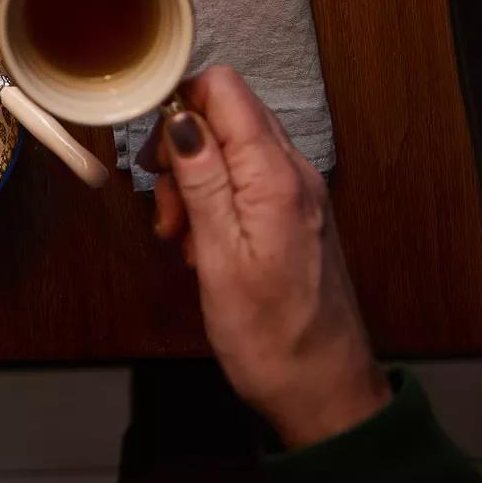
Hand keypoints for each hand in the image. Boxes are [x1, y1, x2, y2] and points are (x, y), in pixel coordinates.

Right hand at [150, 65, 390, 448]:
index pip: (224, 87)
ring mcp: (299, 192)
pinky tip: (207, 246)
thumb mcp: (219, 258)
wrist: (326, 395)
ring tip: (185, 238)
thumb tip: (180, 114)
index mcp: (274, 175)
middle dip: (184, 149)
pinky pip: (249, 180)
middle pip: (226, 113)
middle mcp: (294, 171)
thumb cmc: (269, 336)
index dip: (180, 104)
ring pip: (233, 148)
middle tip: (168, 211)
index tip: (156, 155)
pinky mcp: (297, 214)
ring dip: (197, 181)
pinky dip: (218, 200)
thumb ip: (201, 180)